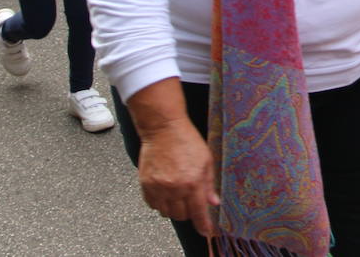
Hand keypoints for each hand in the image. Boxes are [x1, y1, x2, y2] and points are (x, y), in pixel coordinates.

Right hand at [137, 118, 220, 239]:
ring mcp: (158, 187)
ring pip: (166, 212)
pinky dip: (160, 203)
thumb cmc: (187, 140)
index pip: (198, 212)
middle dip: (189, 211)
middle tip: (191, 199)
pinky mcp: (146, 184)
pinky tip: (166, 191)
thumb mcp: (206, 160)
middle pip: (181, 215)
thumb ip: (209, 184)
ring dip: (174, 208)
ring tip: (178, 193)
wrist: (163, 128)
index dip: (203, 225)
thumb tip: (214, 202)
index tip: (207, 231)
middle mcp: (174, 188)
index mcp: (192, 182)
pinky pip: (153, 205)